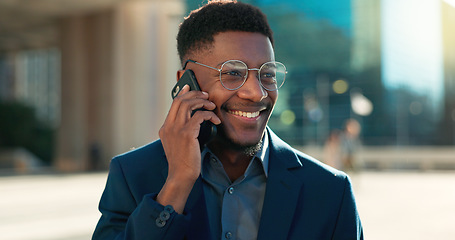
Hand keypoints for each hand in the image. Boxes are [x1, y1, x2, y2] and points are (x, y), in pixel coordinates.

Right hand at [157, 85, 219, 212]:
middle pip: (180, 100)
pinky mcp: (186, 134)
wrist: (180, 175)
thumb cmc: (183, 162)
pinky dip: (209, 115)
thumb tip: (196, 118)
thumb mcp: (178, 144)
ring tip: (212, 106)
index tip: (189, 87)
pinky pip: (199, 116)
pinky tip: (215, 120)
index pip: (173, 104)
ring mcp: (176, 129)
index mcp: (165, 128)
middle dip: (194, 94)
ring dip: (202, 102)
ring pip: (188, 104)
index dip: (182, 93)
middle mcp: (168, 126)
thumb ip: (182, 131)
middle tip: (206, 96)